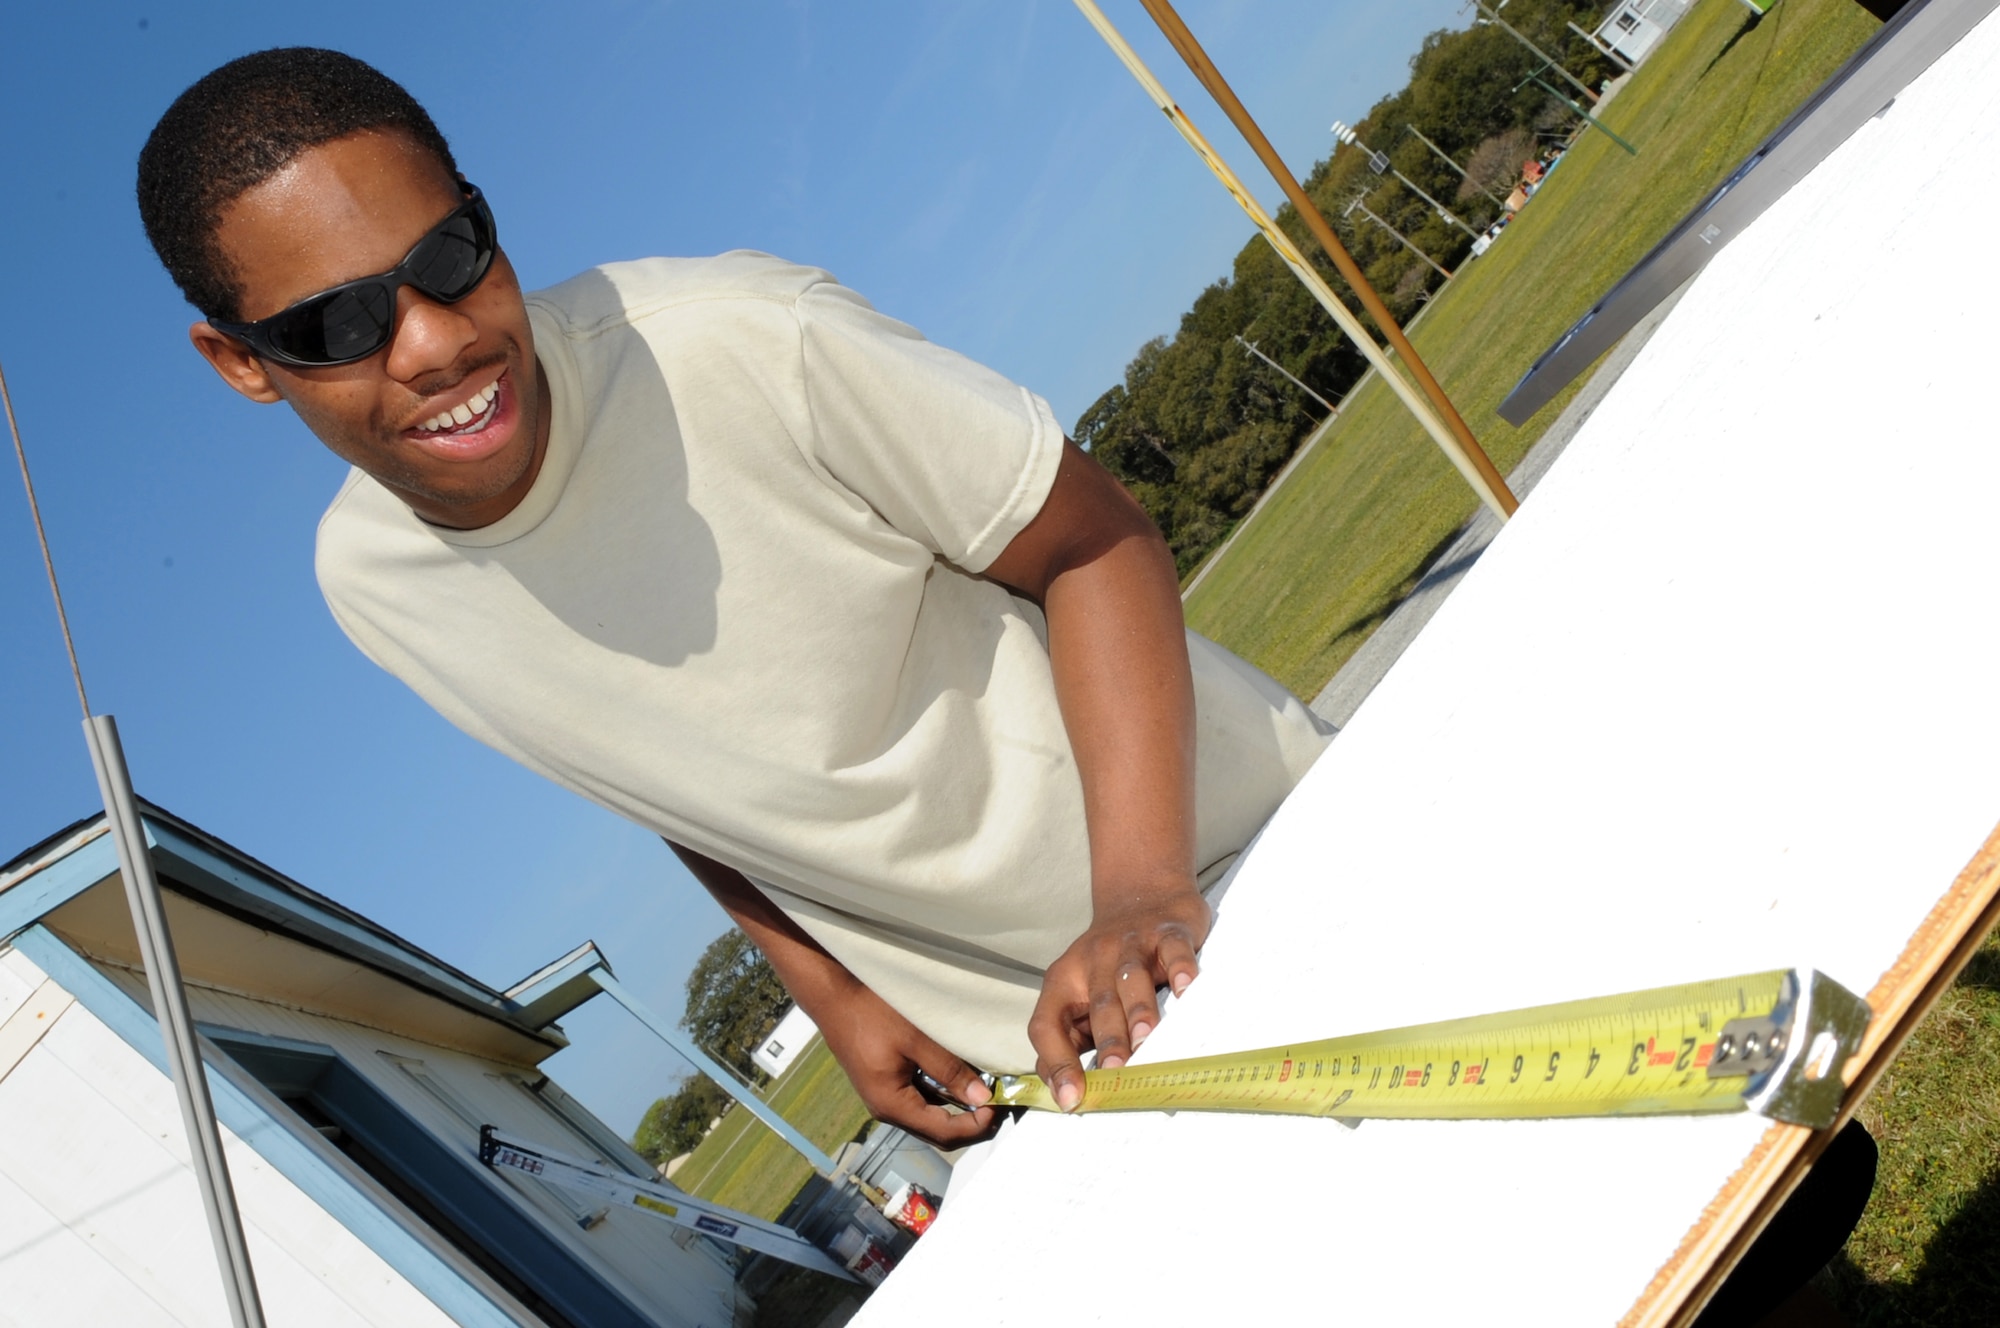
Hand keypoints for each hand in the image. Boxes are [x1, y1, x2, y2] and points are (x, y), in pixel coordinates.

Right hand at [813, 975, 998, 1147]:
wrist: (833, 996)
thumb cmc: (871, 1012)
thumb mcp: (916, 1038)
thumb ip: (949, 1070)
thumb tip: (981, 1098)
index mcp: (892, 1104)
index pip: (944, 1132)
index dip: (976, 1126)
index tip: (1000, 1106)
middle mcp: (887, 1109)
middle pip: (937, 1132)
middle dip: (971, 1123)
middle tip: (999, 1104)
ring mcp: (884, 1097)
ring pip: (929, 1116)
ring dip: (958, 1109)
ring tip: (986, 1091)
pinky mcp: (884, 1083)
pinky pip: (919, 1099)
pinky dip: (943, 1095)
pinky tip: (960, 1079)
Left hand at [1027, 882, 1210, 1111]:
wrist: (1142, 893)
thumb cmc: (1108, 962)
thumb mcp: (1079, 993)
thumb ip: (1070, 1038)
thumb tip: (1066, 1094)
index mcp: (1063, 982)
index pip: (1046, 1024)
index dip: (1055, 1061)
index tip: (1071, 1099)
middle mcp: (1092, 961)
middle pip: (1097, 1005)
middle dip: (1106, 1041)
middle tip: (1114, 1074)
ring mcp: (1130, 944)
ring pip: (1131, 979)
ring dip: (1138, 1010)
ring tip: (1146, 1040)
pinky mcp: (1166, 932)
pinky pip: (1173, 951)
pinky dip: (1181, 969)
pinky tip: (1187, 988)